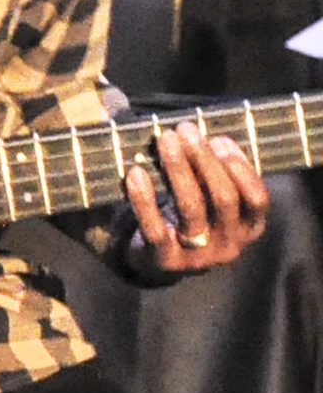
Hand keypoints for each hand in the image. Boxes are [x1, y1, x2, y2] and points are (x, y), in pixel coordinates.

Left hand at [124, 121, 268, 278]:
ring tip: (165, 140)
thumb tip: (208, 136)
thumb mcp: (211, 200)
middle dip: (204, 159)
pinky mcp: (165, 261)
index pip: (257, 198)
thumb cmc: (191, 218)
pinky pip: (154, 227)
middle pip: (223, 198)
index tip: (219, 139)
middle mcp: (229, 245)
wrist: (160, 262)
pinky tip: (135, 173)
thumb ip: (215, 173)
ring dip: (178, 168)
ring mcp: (198, 257)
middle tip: (185, 130)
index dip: (241, 167)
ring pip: (191, 207)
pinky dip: (143, 198)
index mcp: (248, 229)